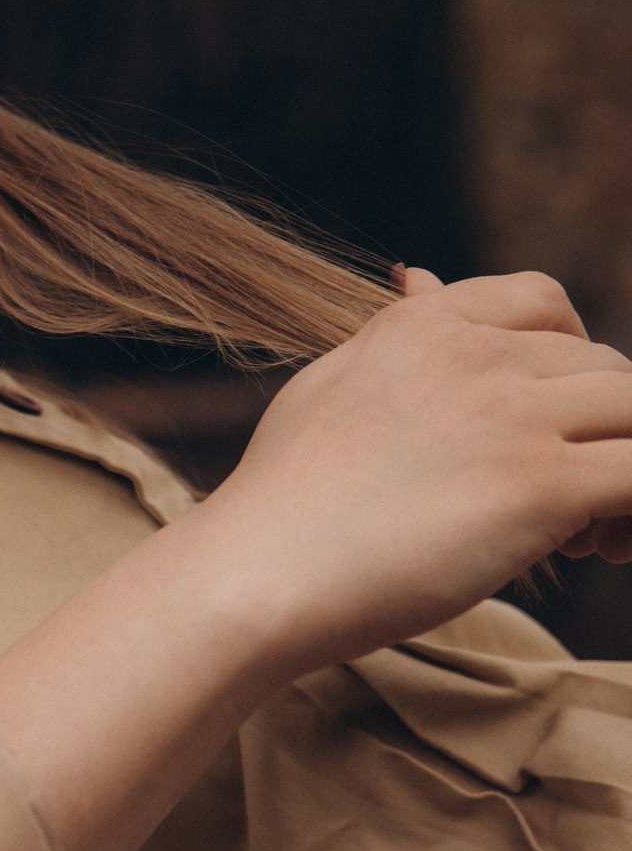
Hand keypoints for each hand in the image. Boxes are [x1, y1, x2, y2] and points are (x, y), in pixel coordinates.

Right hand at [196, 268, 631, 673]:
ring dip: (625, 464)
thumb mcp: (328, 387)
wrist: (254, 573)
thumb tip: (418, 277)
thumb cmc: (280, 501)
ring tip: (585, 532)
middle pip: (603, 366)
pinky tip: (597, 548)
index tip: (545, 417)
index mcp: (420, 326)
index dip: (566, 355)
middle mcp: (473, 356)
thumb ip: (390, 337)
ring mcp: (511, 416)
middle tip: (562, 503)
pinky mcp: (541, 484)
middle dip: (597, 430)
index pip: (541, 300)